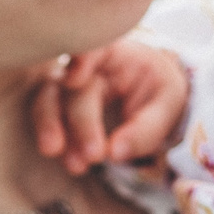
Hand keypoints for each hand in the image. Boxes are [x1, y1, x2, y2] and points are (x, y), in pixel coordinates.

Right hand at [29, 39, 190, 175]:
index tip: (74, 79)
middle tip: (95, 155)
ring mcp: (65, 88)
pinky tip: (75, 164)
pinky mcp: (57, 110)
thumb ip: (146, 127)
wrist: (148, 98)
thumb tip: (115, 152)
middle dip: (81, 124)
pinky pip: (46, 122)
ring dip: (53, 131)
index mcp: (113, 53)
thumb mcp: (167, 104)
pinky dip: (57, 143)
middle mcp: (83, 68)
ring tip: (75, 165)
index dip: (80, 60)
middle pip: (72, 89)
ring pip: (46, 101)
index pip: (92, 48)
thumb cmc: (156, 91)